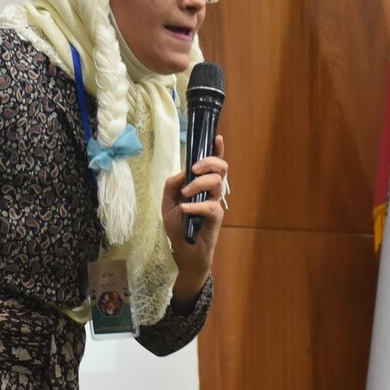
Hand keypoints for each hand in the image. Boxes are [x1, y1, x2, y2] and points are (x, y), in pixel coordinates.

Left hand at [162, 135, 227, 305]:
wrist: (183, 252)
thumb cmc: (178, 227)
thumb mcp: (167, 203)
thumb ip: (172, 185)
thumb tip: (181, 173)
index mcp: (202, 186)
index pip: (213, 165)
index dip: (217, 150)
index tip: (217, 138)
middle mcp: (212, 192)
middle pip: (221, 168)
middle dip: (208, 162)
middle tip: (194, 170)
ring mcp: (215, 204)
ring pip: (216, 183)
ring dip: (198, 184)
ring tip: (184, 195)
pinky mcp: (216, 218)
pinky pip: (210, 206)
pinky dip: (195, 206)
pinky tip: (185, 209)